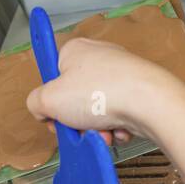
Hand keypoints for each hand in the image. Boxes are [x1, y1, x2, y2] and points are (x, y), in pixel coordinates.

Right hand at [26, 36, 184, 139]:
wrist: (149, 102)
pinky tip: (119, 131)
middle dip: (75, 121)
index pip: (52, 77)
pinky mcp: (137, 89)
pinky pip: (117, 114)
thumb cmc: (100, 93)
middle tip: (78, 129)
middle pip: (74, 98)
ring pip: (96, 110)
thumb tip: (41, 109)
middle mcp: (98, 57)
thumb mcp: (48, 100)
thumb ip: (35, 103)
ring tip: (102, 133)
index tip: (53, 115)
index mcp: (74, 50)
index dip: (50, 101)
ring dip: (95, 129)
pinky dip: (115, 127)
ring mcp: (120, 73)